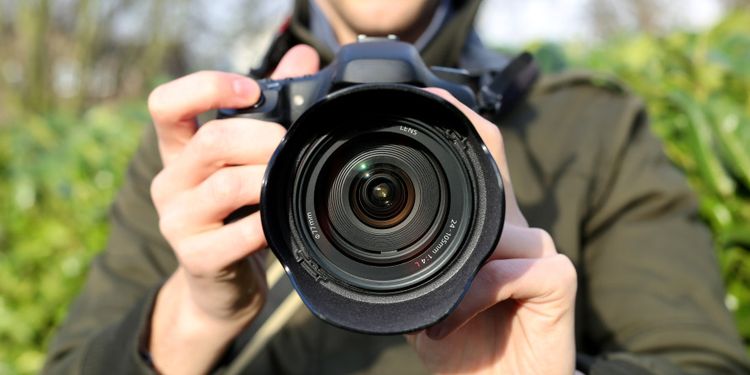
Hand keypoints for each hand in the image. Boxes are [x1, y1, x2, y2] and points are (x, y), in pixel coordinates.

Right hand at [146, 45, 319, 373]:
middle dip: (263, 136)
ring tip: (289, 183)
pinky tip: (280, 221)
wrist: (220, 287)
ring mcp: (177, 222)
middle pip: (211, 139)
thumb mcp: (244, 162)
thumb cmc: (237, 215)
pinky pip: (239, 233)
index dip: (206, 87)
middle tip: (290, 146)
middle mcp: (169, 182)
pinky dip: (268, 222)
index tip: (251, 91)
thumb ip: (269, 108)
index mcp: (178, 152)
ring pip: (226, 184)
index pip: (166, 104)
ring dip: (269, 178)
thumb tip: (302, 59)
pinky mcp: (196, 257)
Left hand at [406, 89, 577, 374]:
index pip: (480, 161)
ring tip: (437, 314)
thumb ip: (417, 267)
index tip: (430, 99)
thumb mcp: (426, 301)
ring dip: (458, 271)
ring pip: (499, 225)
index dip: (462, 124)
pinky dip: (476, 294)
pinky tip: (456, 319)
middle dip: (469, 135)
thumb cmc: (463, 347)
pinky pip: (512, 268)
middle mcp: (514, 231)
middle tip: (433, 113)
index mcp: (483, 229)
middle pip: (497, 160)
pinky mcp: (558, 280)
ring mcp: (539, 252)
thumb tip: (377, 247)